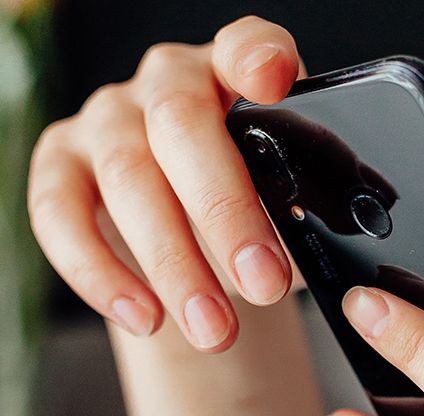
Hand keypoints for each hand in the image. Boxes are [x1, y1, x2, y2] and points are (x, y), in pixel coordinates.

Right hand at [28, 16, 303, 350]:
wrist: (199, 236)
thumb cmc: (258, 206)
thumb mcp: (294, 198)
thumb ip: (311, 203)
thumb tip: (333, 247)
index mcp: (238, 74)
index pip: (247, 46)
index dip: (257, 58)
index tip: (272, 81)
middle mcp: (168, 82)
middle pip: (182, 128)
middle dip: (225, 214)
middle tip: (264, 286)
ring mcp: (108, 118)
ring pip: (127, 179)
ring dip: (174, 264)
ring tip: (216, 330)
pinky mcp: (60, 163)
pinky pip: (60, 215)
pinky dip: (101, 274)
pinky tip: (146, 318)